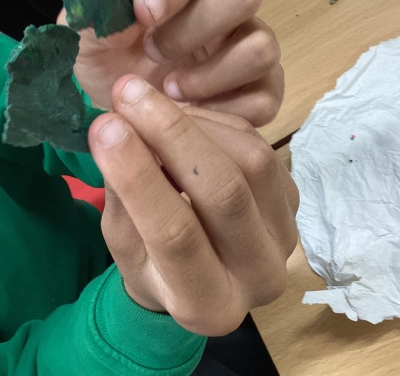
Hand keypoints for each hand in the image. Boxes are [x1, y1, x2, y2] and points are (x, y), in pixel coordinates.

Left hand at [70, 0, 283, 125]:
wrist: (121, 121)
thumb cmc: (106, 70)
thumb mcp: (86, 40)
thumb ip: (99, 14)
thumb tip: (132, 10)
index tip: (143, 12)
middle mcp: (228, 15)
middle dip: (195, 27)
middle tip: (154, 54)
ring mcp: (247, 55)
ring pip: (262, 47)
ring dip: (213, 73)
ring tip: (170, 91)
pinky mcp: (259, 96)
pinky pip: (265, 99)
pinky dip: (226, 111)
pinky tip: (192, 113)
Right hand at [88, 75, 298, 335]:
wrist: (202, 271)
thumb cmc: (153, 265)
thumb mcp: (124, 244)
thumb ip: (123, 196)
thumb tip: (115, 128)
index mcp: (209, 306)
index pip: (176, 236)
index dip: (139, 177)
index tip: (105, 125)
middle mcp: (261, 276)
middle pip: (226, 192)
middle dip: (172, 134)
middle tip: (127, 93)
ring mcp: (286, 233)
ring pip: (251, 159)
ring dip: (194, 122)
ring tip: (148, 103)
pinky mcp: (293, 198)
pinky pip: (259, 145)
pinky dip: (216, 122)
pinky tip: (182, 116)